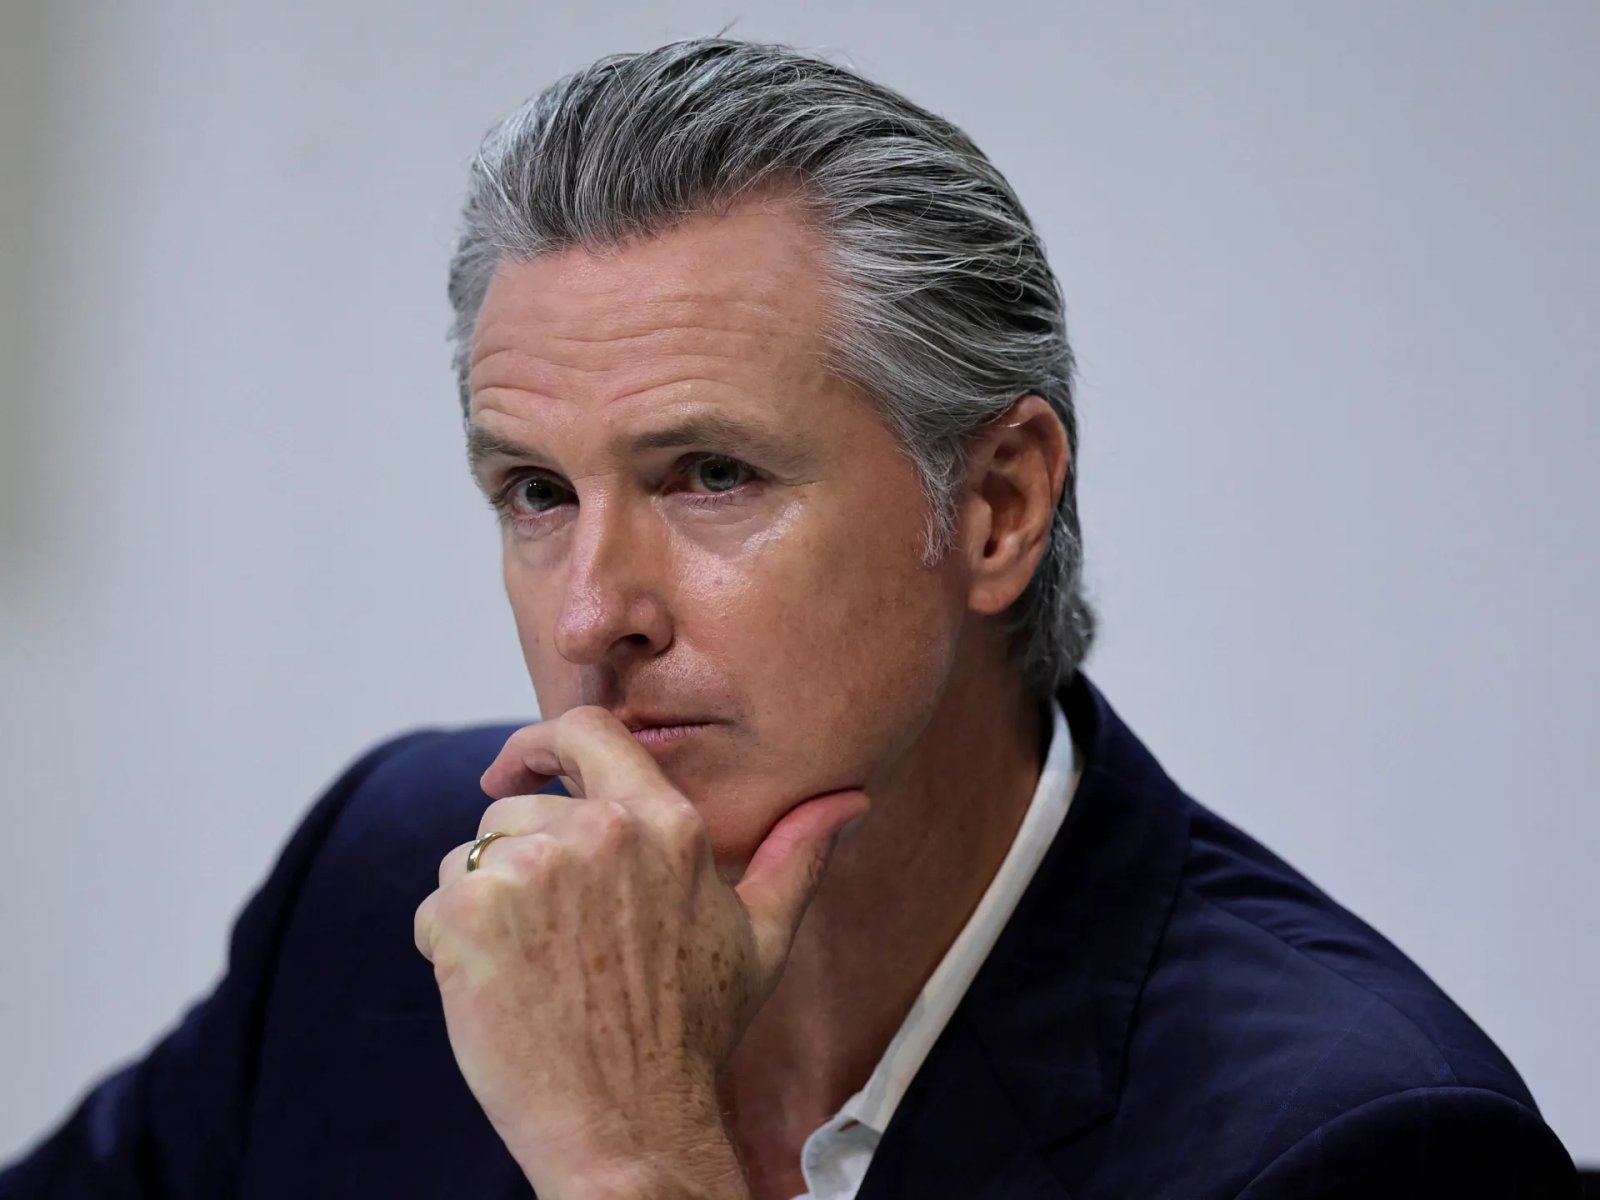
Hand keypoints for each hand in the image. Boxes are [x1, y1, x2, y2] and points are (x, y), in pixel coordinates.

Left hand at [412, 706, 867, 1198]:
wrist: (629, 1126)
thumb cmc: (693, 1035)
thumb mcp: (761, 940)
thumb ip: (796, 855)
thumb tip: (849, 799)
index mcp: (666, 824)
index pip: (587, 731)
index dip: (543, 744)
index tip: (517, 769)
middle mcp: (598, 832)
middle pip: (518, 810)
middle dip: (522, 865)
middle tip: (557, 944)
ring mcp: (530, 870)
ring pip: (474, 856)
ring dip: (487, 906)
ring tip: (535, 972)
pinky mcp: (469, 913)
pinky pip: (438, 904)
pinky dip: (451, 944)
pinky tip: (499, 992)